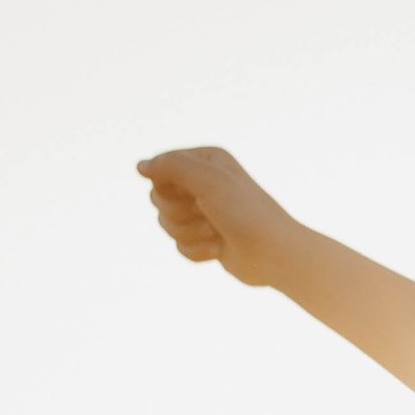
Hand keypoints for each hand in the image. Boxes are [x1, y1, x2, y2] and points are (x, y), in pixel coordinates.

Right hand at [137, 145, 309, 289]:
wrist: (273, 254)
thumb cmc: (246, 212)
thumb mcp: (208, 180)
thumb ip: (171, 166)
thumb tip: (141, 166)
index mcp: (206, 161)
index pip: (160, 169)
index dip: (169, 186)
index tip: (193, 193)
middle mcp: (203, 183)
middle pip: (158, 198)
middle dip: (179, 212)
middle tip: (208, 214)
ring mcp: (203, 212)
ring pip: (166, 224)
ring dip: (190, 233)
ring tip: (217, 233)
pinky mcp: (204, 238)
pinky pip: (179, 246)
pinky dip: (198, 251)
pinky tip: (219, 249)